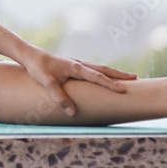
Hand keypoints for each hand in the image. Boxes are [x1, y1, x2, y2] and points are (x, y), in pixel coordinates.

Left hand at [20, 48, 136, 116]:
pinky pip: (92, 69)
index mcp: (76, 68)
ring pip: (99, 68)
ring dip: (112, 73)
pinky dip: (102, 73)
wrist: (30, 55)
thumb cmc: (38, 68)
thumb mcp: (47, 83)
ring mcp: (76, 64)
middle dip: (119, 74)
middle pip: (103, 69)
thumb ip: (59, 97)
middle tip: (136, 78)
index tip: (124, 91)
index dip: (111, 85)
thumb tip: (72, 112)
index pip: (98, 77)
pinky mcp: (72, 66)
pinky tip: (103, 76)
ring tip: (125, 77)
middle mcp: (79, 64)